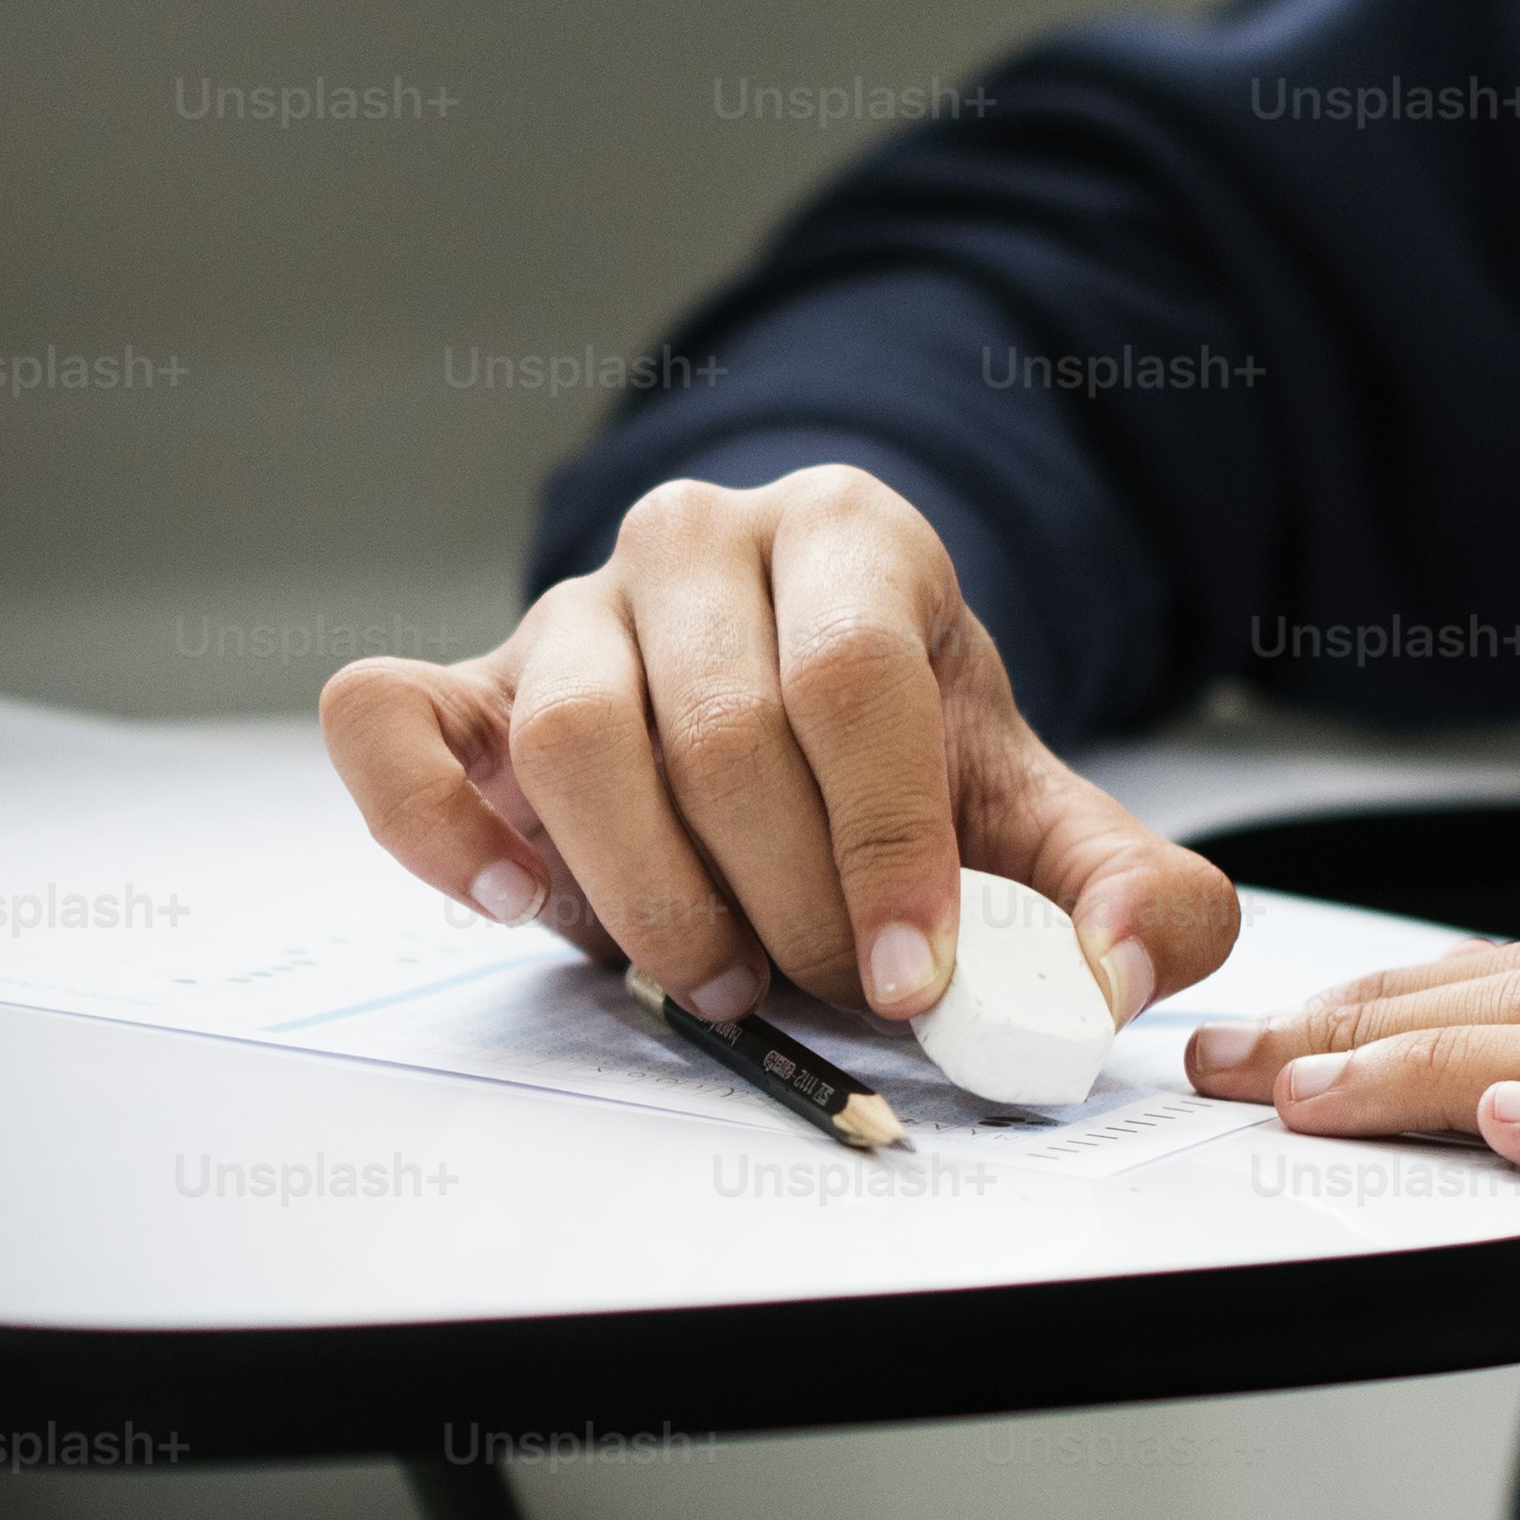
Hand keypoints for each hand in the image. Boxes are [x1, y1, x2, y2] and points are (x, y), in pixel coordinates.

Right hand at [323, 465, 1238, 1027]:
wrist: (797, 713)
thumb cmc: (907, 765)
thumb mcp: (1038, 814)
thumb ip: (1127, 888)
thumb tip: (1128, 965)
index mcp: (851, 533)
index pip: (852, 676)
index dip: (886, 843)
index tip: (910, 976)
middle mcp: (696, 540)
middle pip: (718, 729)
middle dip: (784, 899)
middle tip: (824, 987)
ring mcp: (567, 603)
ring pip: (571, 736)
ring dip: (648, 893)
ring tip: (715, 973)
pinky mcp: (463, 683)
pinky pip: (391, 722)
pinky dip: (435, 822)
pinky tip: (516, 900)